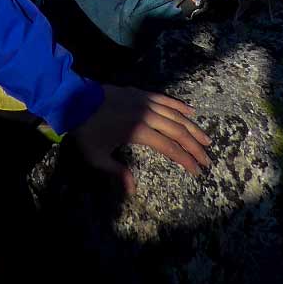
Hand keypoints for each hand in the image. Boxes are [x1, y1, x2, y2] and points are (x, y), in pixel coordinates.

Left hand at [70, 85, 210, 192]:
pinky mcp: (140, 93)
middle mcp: (146, 115)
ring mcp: (144, 102)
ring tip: (206, 140)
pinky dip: (179, 105)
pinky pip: (164, 99)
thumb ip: (116, 171)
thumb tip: (132, 190)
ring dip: (192, 128)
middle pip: (177, 132)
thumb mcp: (97, 156)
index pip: (169, 148)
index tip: (197, 171)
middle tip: (207, 159)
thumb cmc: (87, 130)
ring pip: (175, 115)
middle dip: (194, 147)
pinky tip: (191, 112)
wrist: (75, 100)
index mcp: (139, 131)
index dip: (185, 160)